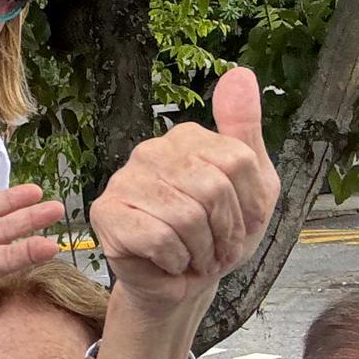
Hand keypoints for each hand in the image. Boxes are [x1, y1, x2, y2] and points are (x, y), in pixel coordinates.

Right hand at [89, 68, 277, 311]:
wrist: (182, 284)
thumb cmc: (215, 236)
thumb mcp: (252, 185)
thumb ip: (245, 130)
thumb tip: (240, 73)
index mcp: (186, 138)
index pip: (238, 161)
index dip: (250, 205)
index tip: (242, 226)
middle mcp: (151, 150)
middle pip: (213, 188)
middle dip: (225, 232)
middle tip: (217, 248)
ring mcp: (124, 179)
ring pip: (186, 216)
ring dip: (201, 251)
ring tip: (195, 256)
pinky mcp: (106, 212)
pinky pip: (158, 237)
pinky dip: (175, 260)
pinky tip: (170, 261)